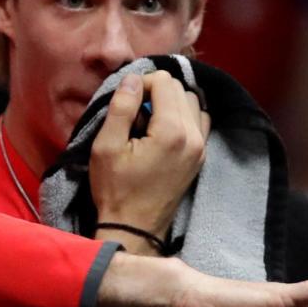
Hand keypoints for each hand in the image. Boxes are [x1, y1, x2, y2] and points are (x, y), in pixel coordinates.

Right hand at [90, 72, 209, 235]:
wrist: (134, 228)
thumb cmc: (115, 188)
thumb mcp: (106, 146)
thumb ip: (121, 107)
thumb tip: (133, 78)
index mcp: (171, 132)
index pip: (164, 83)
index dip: (141, 84)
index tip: (126, 101)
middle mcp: (194, 136)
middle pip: (181, 89)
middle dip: (156, 91)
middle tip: (134, 111)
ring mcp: (201, 147)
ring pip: (193, 102)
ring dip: (171, 102)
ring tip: (148, 120)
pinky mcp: (201, 156)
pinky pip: (200, 120)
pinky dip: (183, 116)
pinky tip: (163, 129)